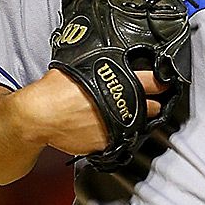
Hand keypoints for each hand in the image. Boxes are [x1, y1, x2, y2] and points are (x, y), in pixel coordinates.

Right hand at [12, 69, 167, 155]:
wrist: (38, 116)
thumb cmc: (54, 90)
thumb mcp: (79, 67)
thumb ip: (100, 66)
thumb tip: (109, 61)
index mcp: (117, 83)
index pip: (153, 82)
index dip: (162, 82)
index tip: (165, 83)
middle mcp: (120, 107)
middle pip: (153, 107)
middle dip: (152, 103)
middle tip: (149, 99)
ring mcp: (115, 127)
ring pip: (139, 124)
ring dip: (138, 118)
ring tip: (130, 113)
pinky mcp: (105, 143)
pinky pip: (119, 137)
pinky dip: (117, 132)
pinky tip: (108, 124)